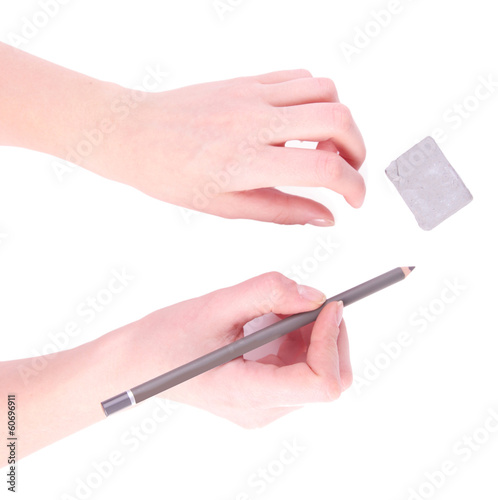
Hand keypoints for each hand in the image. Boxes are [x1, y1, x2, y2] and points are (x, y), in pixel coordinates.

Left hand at [91, 69, 365, 224]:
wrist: (137, 133)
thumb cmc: (171, 174)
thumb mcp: (226, 207)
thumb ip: (282, 211)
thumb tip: (324, 216)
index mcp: (246, 162)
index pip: (322, 168)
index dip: (353, 186)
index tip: (354, 199)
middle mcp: (254, 122)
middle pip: (337, 119)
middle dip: (358, 149)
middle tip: (346, 170)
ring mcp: (252, 94)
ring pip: (326, 91)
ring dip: (340, 121)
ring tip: (322, 146)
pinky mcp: (248, 79)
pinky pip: (300, 76)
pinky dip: (316, 99)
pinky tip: (299, 123)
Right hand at [130, 272, 351, 427]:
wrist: (139, 362)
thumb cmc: (167, 337)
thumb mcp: (215, 306)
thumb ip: (267, 293)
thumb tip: (314, 295)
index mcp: (248, 393)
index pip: (320, 384)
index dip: (331, 341)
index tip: (327, 304)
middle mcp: (262, 409)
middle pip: (326, 378)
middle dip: (326, 334)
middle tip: (306, 299)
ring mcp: (263, 406)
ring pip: (316, 371)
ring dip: (310, 333)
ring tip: (275, 308)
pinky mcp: (262, 394)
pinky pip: (297, 367)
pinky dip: (296, 338)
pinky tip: (269, 320)